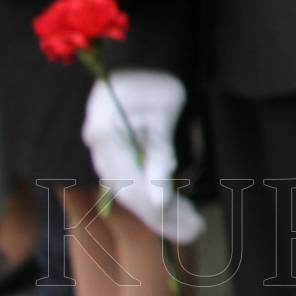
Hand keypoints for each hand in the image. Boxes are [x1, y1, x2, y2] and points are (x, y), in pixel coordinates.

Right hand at [82, 69, 204, 243]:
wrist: (140, 64)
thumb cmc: (151, 82)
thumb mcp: (161, 111)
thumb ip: (157, 150)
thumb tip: (160, 193)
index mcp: (104, 134)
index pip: (127, 180)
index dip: (152, 203)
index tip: (175, 218)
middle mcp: (101, 150)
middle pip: (130, 192)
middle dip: (162, 215)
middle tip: (194, 230)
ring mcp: (109, 156)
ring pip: (135, 192)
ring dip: (164, 212)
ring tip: (193, 227)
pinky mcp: (122, 158)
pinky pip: (138, 184)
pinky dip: (160, 198)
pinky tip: (179, 213)